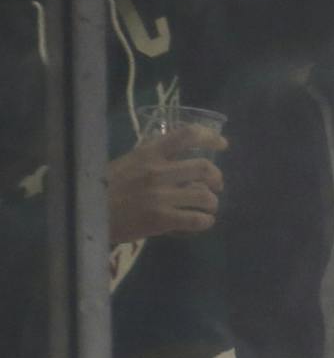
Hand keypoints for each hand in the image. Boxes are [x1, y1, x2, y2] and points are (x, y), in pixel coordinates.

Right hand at [108, 129, 225, 244]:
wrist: (85, 211)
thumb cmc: (104, 187)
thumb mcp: (125, 162)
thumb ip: (150, 156)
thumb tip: (175, 149)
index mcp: (147, 153)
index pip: (186, 135)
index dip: (210, 137)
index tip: (223, 143)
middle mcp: (157, 171)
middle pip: (204, 168)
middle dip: (217, 177)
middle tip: (216, 185)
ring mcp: (161, 196)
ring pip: (206, 196)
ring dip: (212, 202)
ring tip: (206, 207)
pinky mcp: (162, 219)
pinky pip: (198, 220)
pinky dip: (206, 221)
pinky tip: (201, 221)